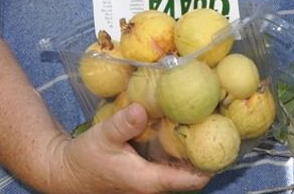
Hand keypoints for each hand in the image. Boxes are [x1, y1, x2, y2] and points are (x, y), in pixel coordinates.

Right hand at [46, 103, 211, 193]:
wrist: (66, 172)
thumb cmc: (85, 159)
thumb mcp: (102, 137)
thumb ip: (123, 125)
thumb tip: (142, 109)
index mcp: (150, 181)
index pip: (192, 180)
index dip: (211, 163)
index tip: (227, 141)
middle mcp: (154, 185)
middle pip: (191, 172)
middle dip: (206, 150)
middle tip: (220, 122)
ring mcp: (150, 180)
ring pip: (180, 166)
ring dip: (192, 147)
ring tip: (206, 119)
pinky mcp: (144, 173)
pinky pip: (168, 162)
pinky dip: (177, 146)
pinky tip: (181, 123)